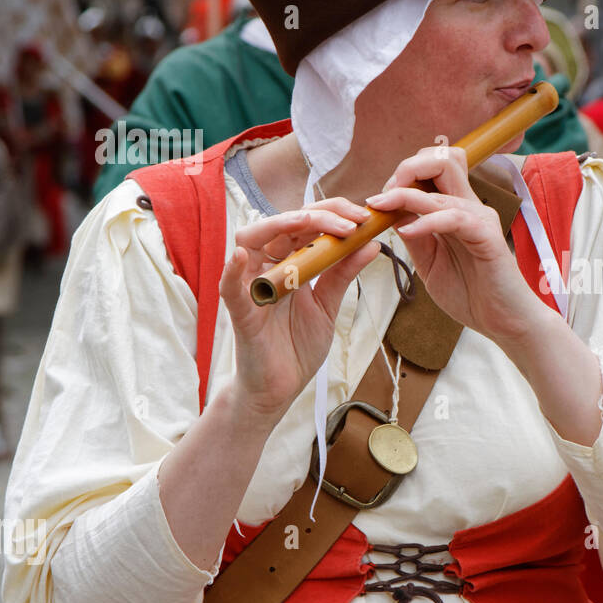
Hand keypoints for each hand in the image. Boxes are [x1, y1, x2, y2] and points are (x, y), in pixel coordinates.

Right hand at [219, 197, 384, 422]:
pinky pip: (229, 287)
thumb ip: (343, 273)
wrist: (280, 388)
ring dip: (281, 226)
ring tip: (311, 223)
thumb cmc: (298, 345)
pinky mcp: (240, 311)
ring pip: (251, 240)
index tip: (365, 217)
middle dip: (319, 216)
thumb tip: (372, 243)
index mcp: (288, 262)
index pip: (306, 225)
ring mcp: (250, 286)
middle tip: (352, 220)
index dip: (334, 214)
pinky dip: (233, 269)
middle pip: (283, 224)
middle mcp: (267, 266)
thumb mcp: (328, 304)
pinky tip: (243, 255)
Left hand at [366, 146, 548, 345]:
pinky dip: (424, 221)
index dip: (403, 175)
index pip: (433, 169)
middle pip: (441, 159)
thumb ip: (416, 237)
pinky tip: (406, 232)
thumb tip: (392, 214)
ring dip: (405, 193)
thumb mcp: (430, 263)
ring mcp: (479, 217)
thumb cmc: (471, 294)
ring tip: (382, 208)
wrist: (503, 322)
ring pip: (442, 183)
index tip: (379, 200)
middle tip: (384, 195)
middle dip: (406, 168)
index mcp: (456, 210)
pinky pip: (452, 217)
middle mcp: (469, 206)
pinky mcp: (486, 235)